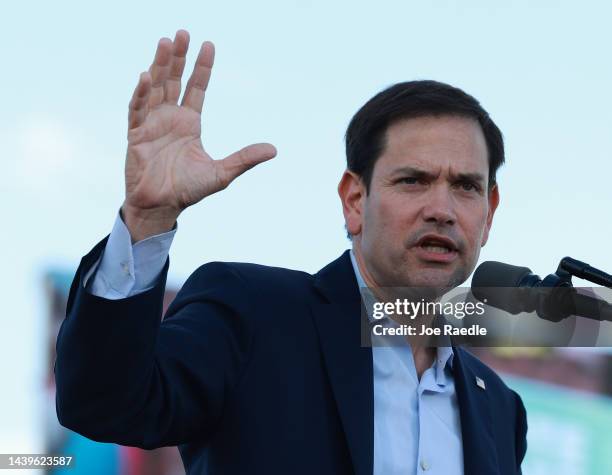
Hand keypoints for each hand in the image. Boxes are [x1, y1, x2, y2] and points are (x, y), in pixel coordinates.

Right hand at [122, 30, 276, 240]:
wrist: (161, 207)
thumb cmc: (189, 190)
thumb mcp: (221, 174)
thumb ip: (244, 159)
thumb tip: (274, 150)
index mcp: (190, 123)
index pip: (197, 88)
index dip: (202, 67)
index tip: (209, 44)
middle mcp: (170, 118)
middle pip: (174, 80)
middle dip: (178, 57)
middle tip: (183, 33)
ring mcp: (151, 124)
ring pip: (155, 87)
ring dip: (160, 65)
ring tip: (166, 43)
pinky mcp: (135, 135)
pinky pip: (137, 109)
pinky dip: (141, 94)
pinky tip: (146, 76)